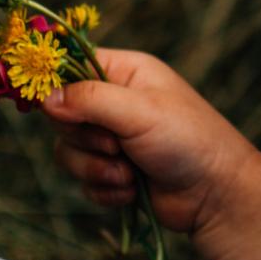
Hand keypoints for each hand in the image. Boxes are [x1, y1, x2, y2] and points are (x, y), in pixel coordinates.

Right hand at [40, 48, 260, 240]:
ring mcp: (113, 137)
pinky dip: (105, 189)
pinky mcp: (112, 171)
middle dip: (87, 139)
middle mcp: (115, 101)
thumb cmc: (187, 140)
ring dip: (97, 169)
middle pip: (62, 115)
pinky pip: (82, 180)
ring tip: (130, 173)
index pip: (72, 66)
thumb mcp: (139, 110)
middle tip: (118, 145)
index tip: (58, 110)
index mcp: (125, 72)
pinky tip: (133, 190)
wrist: (214, 193)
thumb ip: (90, 100)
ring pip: (68, 151)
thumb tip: (46, 98)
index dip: (58, 88)